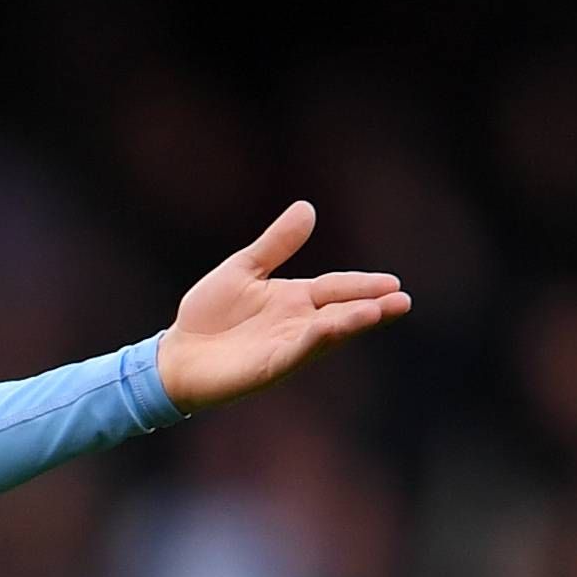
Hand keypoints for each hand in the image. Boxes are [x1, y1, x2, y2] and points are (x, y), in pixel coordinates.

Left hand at [155, 202, 408, 411]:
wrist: (173, 356)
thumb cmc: (206, 316)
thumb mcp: (243, 269)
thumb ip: (276, 244)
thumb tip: (308, 208)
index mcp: (294, 300)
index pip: (336, 289)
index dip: (363, 286)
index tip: (393, 283)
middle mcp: (296, 325)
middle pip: (340, 314)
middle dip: (371, 308)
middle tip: (403, 301)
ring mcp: (283, 348)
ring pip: (324, 335)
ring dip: (350, 324)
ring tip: (378, 312)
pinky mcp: (265, 368)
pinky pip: (293, 353)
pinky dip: (312, 342)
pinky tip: (329, 330)